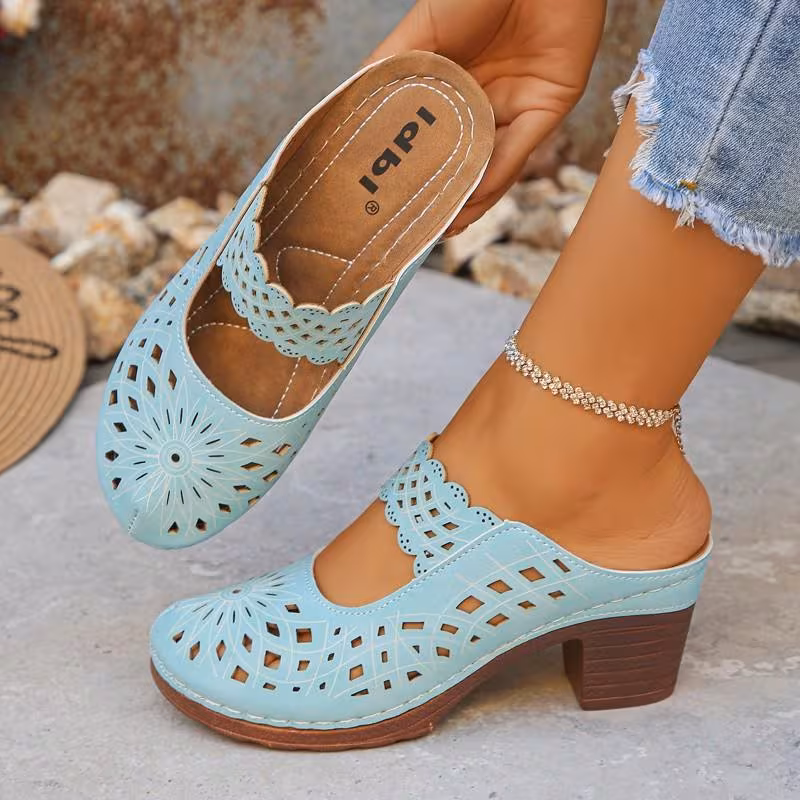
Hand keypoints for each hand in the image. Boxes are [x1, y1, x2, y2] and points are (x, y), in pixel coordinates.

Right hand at [368, 0, 605, 232]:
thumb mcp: (420, 31)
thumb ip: (389, 71)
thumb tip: (348, 110)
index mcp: (453, 85)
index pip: (431, 140)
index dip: (413, 173)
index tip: (388, 203)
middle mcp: (484, 102)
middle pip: (460, 161)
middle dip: (441, 198)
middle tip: (416, 229)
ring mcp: (515, 107)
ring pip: (490, 165)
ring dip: (469, 200)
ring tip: (444, 227)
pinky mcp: (548, 106)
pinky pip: (518, 150)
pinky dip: (495, 175)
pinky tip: (472, 199)